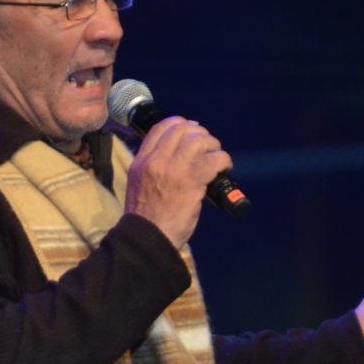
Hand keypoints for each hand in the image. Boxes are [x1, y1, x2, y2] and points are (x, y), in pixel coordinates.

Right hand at [124, 117, 230, 248]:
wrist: (148, 239)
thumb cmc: (147, 219)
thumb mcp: (139, 185)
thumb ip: (152, 168)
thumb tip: (175, 157)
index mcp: (141, 161)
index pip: (161, 127)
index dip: (180, 124)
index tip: (191, 132)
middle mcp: (156, 160)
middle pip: (182, 128)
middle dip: (200, 133)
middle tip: (208, 147)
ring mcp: (174, 169)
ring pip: (199, 140)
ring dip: (213, 145)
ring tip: (217, 157)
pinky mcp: (192, 181)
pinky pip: (214, 159)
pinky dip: (224, 161)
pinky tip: (224, 169)